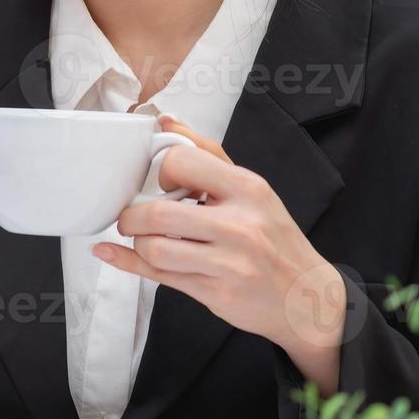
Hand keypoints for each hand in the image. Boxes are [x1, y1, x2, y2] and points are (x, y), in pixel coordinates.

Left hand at [92, 114, 346, 393]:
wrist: (308, 297)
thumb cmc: (274, 239)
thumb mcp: (252, 191)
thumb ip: (208, 156)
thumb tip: (166, 122)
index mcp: (248, 190)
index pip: (184, 163)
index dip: (162, 172)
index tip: (164, 185)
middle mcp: (239, 226)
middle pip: (159, 213)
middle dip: (133, 215)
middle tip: (133, 217)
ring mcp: (227, 263)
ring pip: (154, 248)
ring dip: (136, 242)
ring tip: (142, 238)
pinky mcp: (215, 293)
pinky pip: (158, 276)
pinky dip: (126, 262)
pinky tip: (110, 252)